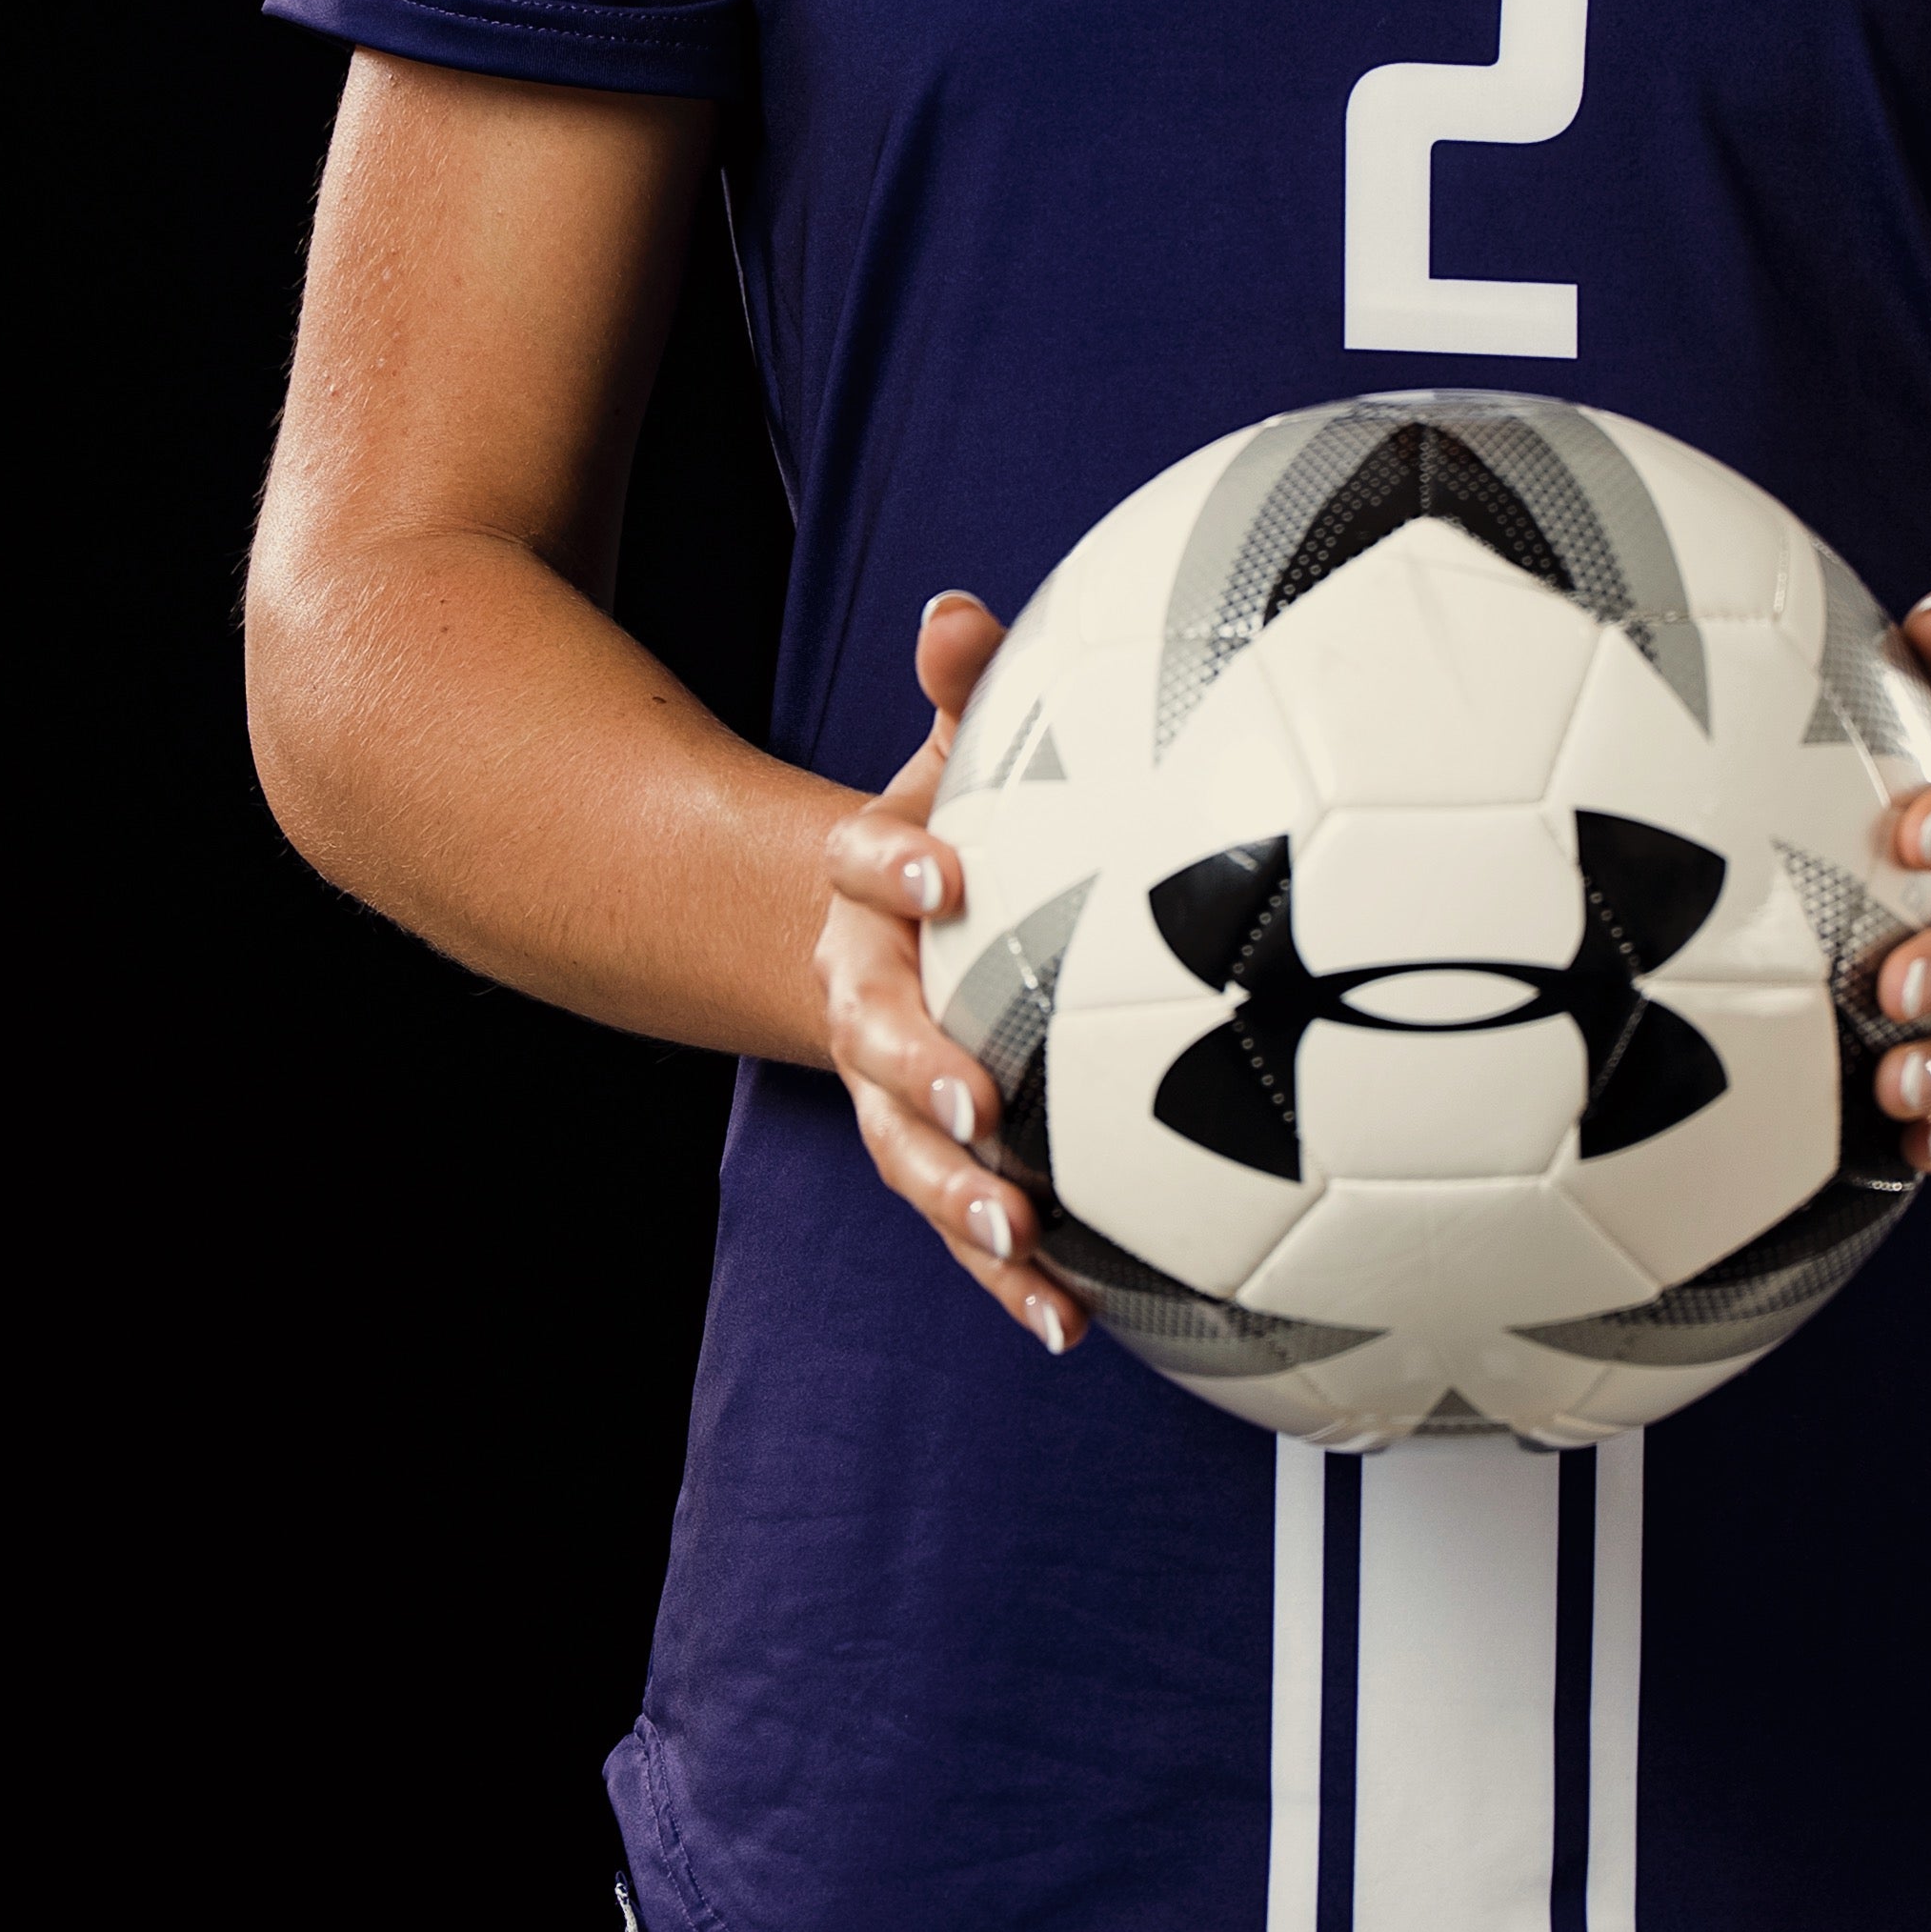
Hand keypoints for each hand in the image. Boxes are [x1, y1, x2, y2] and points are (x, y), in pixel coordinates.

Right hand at [812, 594, 1088, 1355]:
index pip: (861, 869)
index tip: (941, 868)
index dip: (890, 865)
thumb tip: (955, 609)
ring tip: (1020, 1235)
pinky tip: (1069, 1322)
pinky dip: (1012, 1276)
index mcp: (868, 894)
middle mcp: (866, 999)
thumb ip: (964, 690)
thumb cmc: (956, 838)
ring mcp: (895, 1093)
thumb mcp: (955, 757)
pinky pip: (969, 1225)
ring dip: (962, 1200)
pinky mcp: (943, 1160)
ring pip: (910, 1155)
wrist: (888, 938)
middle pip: (873, 1038)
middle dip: (917, 1070)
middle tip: (974, 1099)